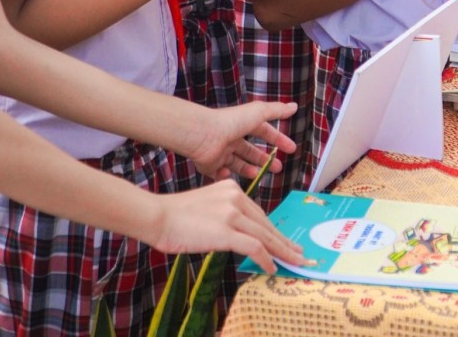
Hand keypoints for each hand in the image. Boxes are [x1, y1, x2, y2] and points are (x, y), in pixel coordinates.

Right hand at [153, 179, 303, 272]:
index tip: (285, 241)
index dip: (273, 230)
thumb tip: (242, 237)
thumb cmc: (177, 216)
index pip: (259, 213)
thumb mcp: (208, 206)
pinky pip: (254, 247)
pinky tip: (271, 268)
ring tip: (294, 262)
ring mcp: (232, 213)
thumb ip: (226, 215)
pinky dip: (265, 259)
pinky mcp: (226, 231)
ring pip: (265, 235)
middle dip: (283, 241)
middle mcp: (236, 197)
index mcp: (232, 189)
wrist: (159, 216)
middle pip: (266, 224)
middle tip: (299, 253)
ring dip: (282, 251)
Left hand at [182, 99, 297, 181]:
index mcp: (243, 124)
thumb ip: (276, 110)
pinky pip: (219, 173)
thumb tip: (294, 106)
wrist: (204, 135)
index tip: (291, 149)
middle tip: (278, 168)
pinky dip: (225, 175)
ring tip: (258, 174)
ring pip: (237, 164)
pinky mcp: (210, 165)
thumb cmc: (231, 122)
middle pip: (251, 151)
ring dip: (249, 169)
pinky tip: (229, 173)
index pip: (264, 131)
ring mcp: (221, 152)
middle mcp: (232, 137)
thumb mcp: (258, 113)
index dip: (278, 139)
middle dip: (264, 159)